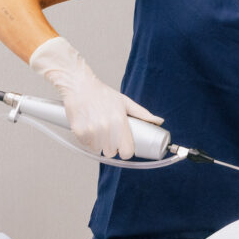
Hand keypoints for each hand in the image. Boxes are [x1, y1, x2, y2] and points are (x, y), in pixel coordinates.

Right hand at [29, 36, 162, 158]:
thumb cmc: (103, 94)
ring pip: (98, 150)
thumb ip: (142, 114)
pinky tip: (89, 130)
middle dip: (112, 148)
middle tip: (111, 138)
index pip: (126, 151)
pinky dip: (88, 141)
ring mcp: (91, 130)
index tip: (124, 149)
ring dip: (99, 145)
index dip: (126, 152)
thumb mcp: (125, 102)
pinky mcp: (79, 131)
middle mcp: (106, 127)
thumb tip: (159, 121)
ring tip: (99, 132)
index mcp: (119, 121)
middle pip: (111, 153)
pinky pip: (86, 145)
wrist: (79, 85)